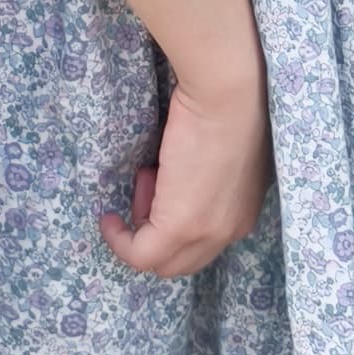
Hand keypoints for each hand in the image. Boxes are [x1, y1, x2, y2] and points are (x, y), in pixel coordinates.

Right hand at [100, 51, 268, 278]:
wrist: (227, 91)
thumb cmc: (224, 103)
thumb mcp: (218, 153)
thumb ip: (202, 179)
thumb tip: (171, 183)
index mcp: (244, 212)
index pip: (204, 243)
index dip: (173, 218)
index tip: (159, 181)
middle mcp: (231, 230)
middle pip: (183, 260)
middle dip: (157, 227)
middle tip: (149, 181)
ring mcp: (207, 232)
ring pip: (162, 262)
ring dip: (140, 228)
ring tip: (142, 180)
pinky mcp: (180, 226)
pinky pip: (140, 255)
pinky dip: (120, 241)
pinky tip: (109, 219)